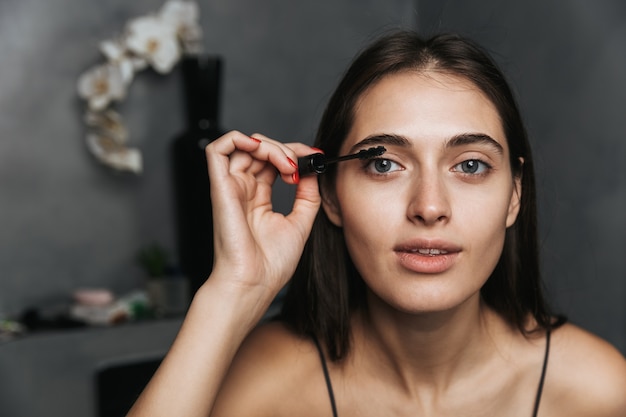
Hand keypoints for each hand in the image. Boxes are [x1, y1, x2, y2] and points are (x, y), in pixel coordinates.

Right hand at [205, 131, 320, 300]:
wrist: (254, 283)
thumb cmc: (270, 264)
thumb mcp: (300, 223)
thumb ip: (307, 195)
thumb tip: (313, 171)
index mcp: (258, 199)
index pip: (272, 162)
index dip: (293, 153)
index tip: (314, 159)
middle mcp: (243, 190)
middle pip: (259, 150)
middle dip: (285, 149)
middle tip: (300, 167)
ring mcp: (230, 187)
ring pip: (243, 145)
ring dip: (269, 146)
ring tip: (286, 165)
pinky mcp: (220, 187)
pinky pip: (217, 149)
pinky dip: (238, 139)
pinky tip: (260, 150)